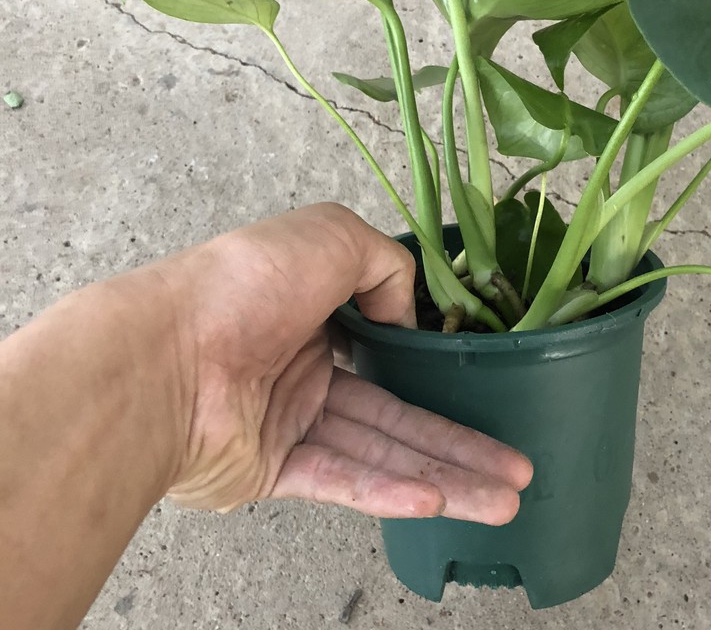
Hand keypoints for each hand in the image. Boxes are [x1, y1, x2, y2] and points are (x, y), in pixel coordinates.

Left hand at [162, 203, 530, 522]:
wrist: (165, 356)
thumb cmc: (247, 284)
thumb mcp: (331, 236)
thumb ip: (385, 266)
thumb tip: (405, 314)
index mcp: (314, 307)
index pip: (390, 343)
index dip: (440, 367)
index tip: (486, 384)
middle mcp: (305, 365)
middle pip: (399, 410)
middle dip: (462, 442)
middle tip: (518, 470)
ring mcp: (289, 420)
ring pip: (381, 451)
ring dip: (445, 477)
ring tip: (505, 501)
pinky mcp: (271, 469)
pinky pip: (340, 481)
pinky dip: (388, 493)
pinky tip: (437, 502)